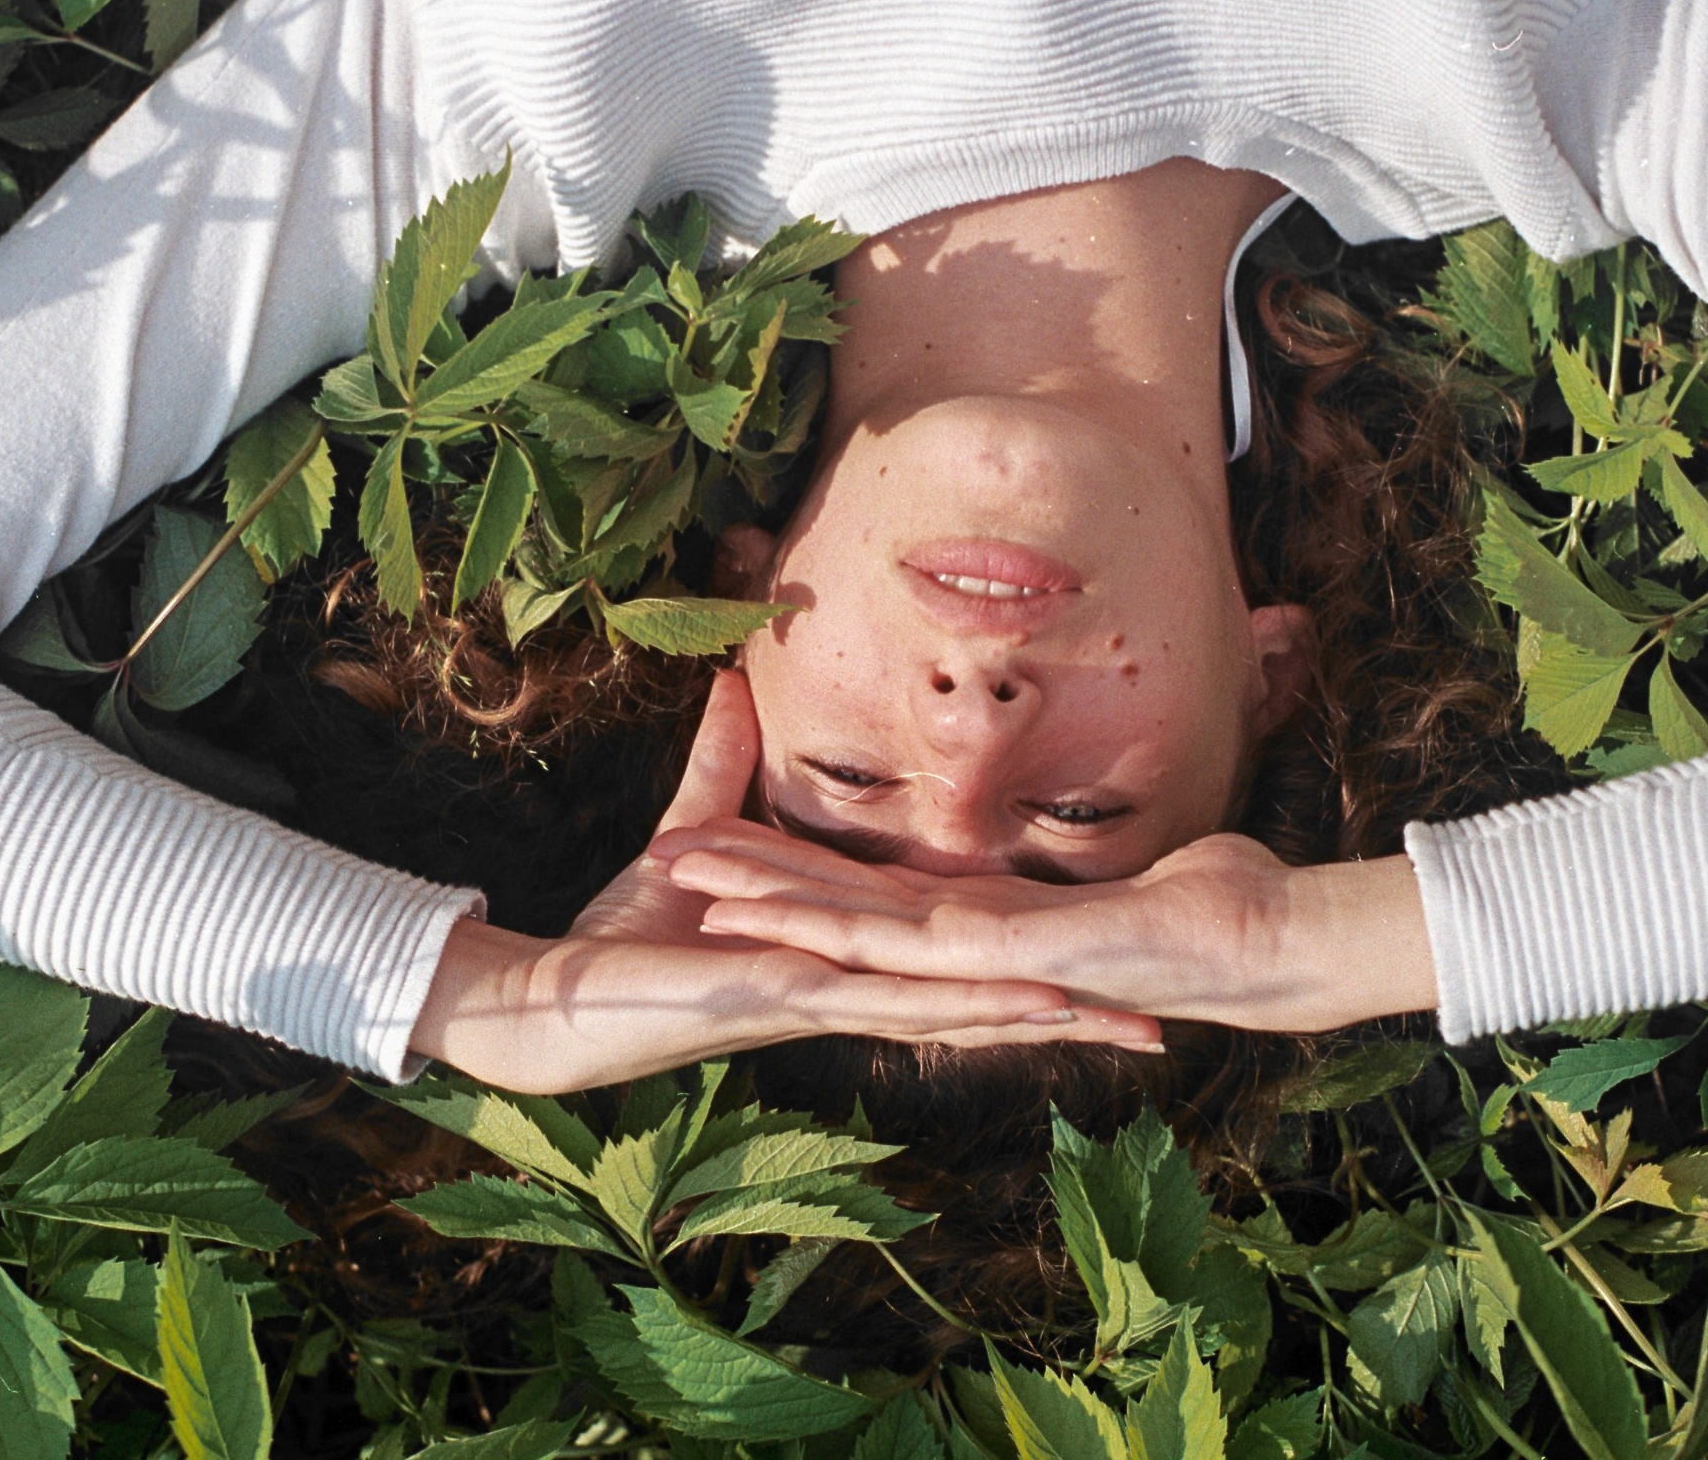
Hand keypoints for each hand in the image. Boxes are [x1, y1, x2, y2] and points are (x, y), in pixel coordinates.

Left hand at [406, 671, 1162, 1092]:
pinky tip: (1033, 1001)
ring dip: (1041, 1017)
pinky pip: (891, 999)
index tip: (1110, 968)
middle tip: (1156, 1022)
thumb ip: (726, 770)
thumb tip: (737, 685)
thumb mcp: (696, 832)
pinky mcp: (796, 1003)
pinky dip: (967, 1003)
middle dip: (1067, 1014)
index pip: (960, 967)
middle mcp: (855, 994)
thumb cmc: (625, 934)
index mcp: (847, 964)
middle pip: (982, 1003)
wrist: (551, 996)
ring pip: (959, 1010)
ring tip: (1124, 1022)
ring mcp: (833, 1005)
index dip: (1034, 969)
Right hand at [658, 824, 1437, 1035]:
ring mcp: (987, 960)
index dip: (785, 871)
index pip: (860, 893)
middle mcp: (969, 951)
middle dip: (750, 884)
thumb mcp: (1123, 858)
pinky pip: (919, 944)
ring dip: (772, 900)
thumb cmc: (1210, 911)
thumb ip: (1070, 831)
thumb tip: (1039, 792)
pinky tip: (791, 912)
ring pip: (853, 928)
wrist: (1275, 953)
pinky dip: (847, 926)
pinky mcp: (1016, 957)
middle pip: (837, 910)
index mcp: (981, 924)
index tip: (708, 845)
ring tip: (688, 869)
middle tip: (659, 859)